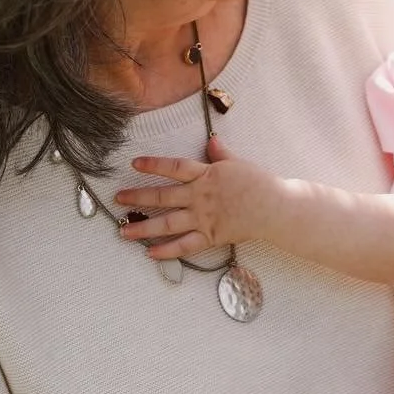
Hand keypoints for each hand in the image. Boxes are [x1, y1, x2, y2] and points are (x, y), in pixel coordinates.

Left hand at [118, 136, 284, 258]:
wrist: (275, 208)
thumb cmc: (258, 183)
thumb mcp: (237, 163)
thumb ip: (220, 154)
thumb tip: (211, 140)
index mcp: (205, 175)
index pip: (173, 167)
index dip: (153, 165)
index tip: (134, 164)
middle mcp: (200, 196)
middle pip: (162, 196)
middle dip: (137, 197)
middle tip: (118, 199)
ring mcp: (203, 218)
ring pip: (167, 223)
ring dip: (143, 228)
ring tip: (123, 231)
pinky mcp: (211, 236)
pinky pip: (185, 246)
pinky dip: (167, 251)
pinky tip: (150, 254)